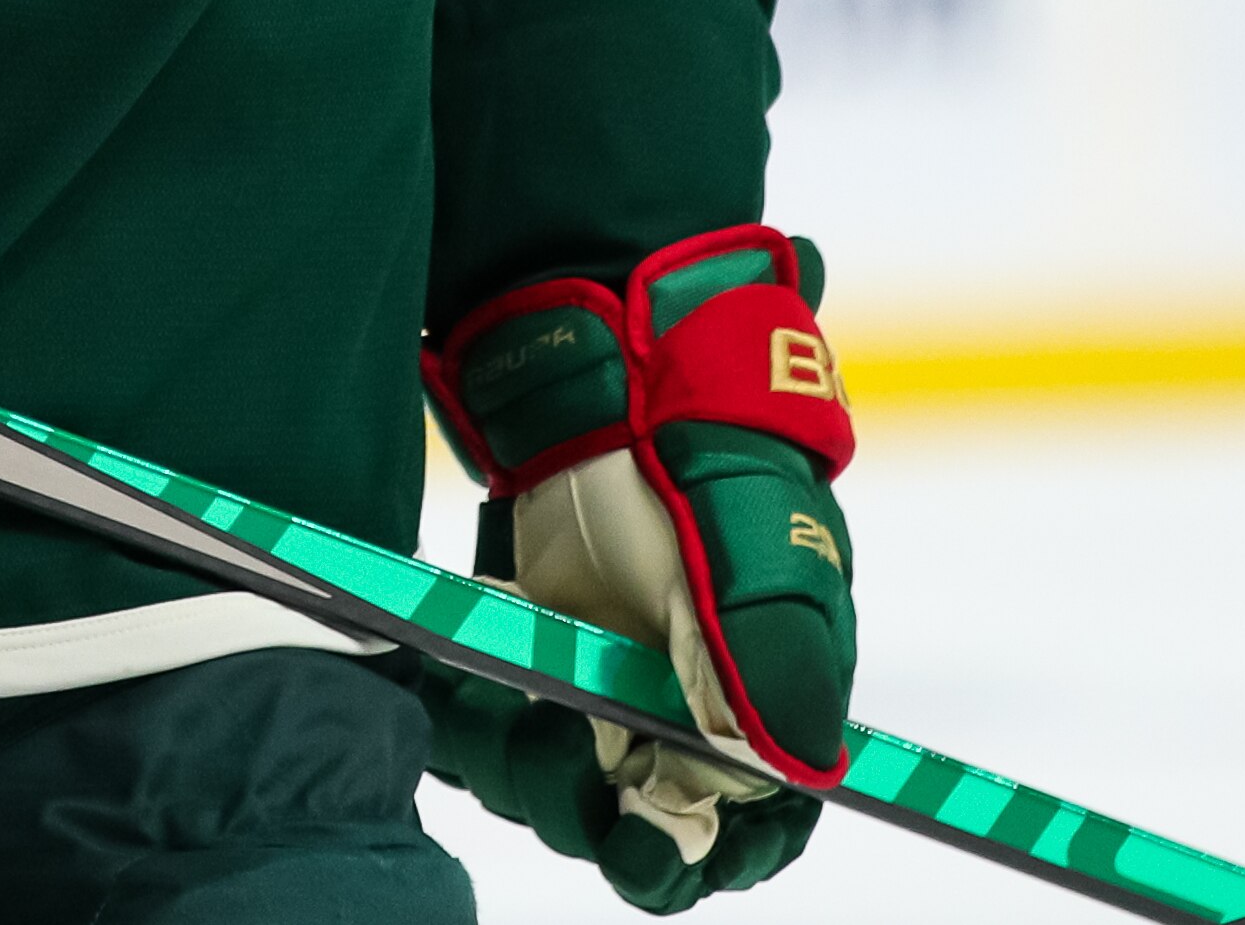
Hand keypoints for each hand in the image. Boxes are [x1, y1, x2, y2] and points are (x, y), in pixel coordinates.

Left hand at [425, 226, 860, 898]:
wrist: (613, 386)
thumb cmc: (704, 469)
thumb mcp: (752, 554)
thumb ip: (773, 657)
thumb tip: (794, 764)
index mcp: (751, 712)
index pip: (733, 841)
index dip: (686, 858)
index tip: (641, 840)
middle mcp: (669, 722)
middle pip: (619, 832)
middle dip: (577, 804)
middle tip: (554, 739)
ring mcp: (590, 698)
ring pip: (539, 791)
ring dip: (509, 759)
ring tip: (495, 690)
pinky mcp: (519, 667)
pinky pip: (475, 738)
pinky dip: (458, 720)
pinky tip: (450, 677)